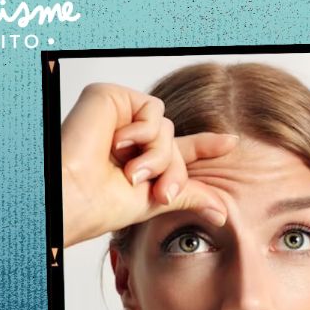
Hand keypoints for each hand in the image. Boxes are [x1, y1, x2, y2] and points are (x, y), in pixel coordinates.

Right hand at [60, 83, 237, 246]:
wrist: (78, 197)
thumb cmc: (105, 204)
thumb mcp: (158, 200)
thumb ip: (191, 195)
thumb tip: (222, 212)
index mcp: (140, 158)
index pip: (180, 149)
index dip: (206, 145)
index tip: (231, 143)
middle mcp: (131, 137)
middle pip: (176, 143)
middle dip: (173, 171)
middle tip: (157, 192)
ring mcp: (121, 116)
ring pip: (168, 128)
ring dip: (157, 155)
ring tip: (130, 172)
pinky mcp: (112, 98)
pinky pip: (154, 110)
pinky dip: (143, 132)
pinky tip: (118, 144)